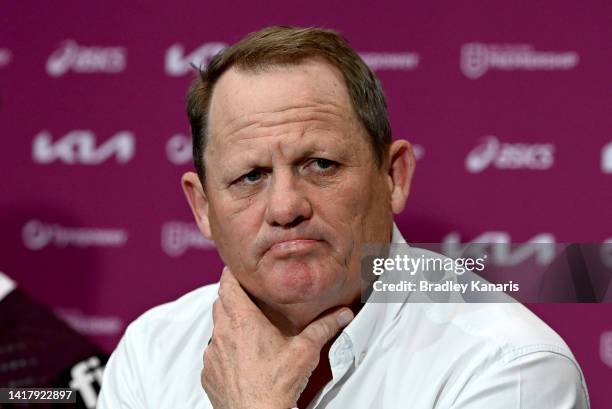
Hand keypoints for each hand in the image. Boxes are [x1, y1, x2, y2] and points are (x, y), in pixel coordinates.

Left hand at [201, 267, 353, 408]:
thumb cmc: (277, 384)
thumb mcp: (305, 351)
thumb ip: (324, 327)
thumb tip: (342, 314)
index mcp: (242, 320)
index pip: (227, 284)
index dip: (232, 274)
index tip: (239, 270)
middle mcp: (222, 333)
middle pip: (220, 303)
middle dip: (232, 297)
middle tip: (248, 297)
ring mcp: (212, 355)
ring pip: (216, 329)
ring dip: (228, 325)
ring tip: (248, 330)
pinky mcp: (209, 374)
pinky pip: (213, 354)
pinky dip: (224, 351)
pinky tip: (242, 359)